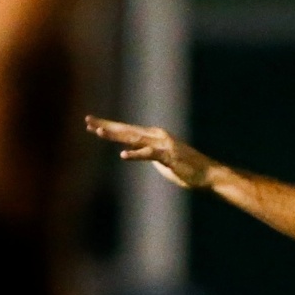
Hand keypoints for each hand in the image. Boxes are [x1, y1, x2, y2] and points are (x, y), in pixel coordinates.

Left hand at [86, 116, 217, 189]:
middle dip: (106, 126)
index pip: (126, 130)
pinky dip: (136, 154)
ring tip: (98, 133)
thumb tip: (138, 153)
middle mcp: (156, 136)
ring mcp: (162, 145)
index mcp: (153, 136)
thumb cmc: (185, 169)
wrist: (207, 174)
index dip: (108, 126)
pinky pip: (149, 155)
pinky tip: (123, 155)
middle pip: (126, 130)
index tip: (90, 123)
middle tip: (87, 121)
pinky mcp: (168, 156)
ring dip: (115, 136)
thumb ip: (148, 154)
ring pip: (134, 138)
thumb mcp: (161, 160)